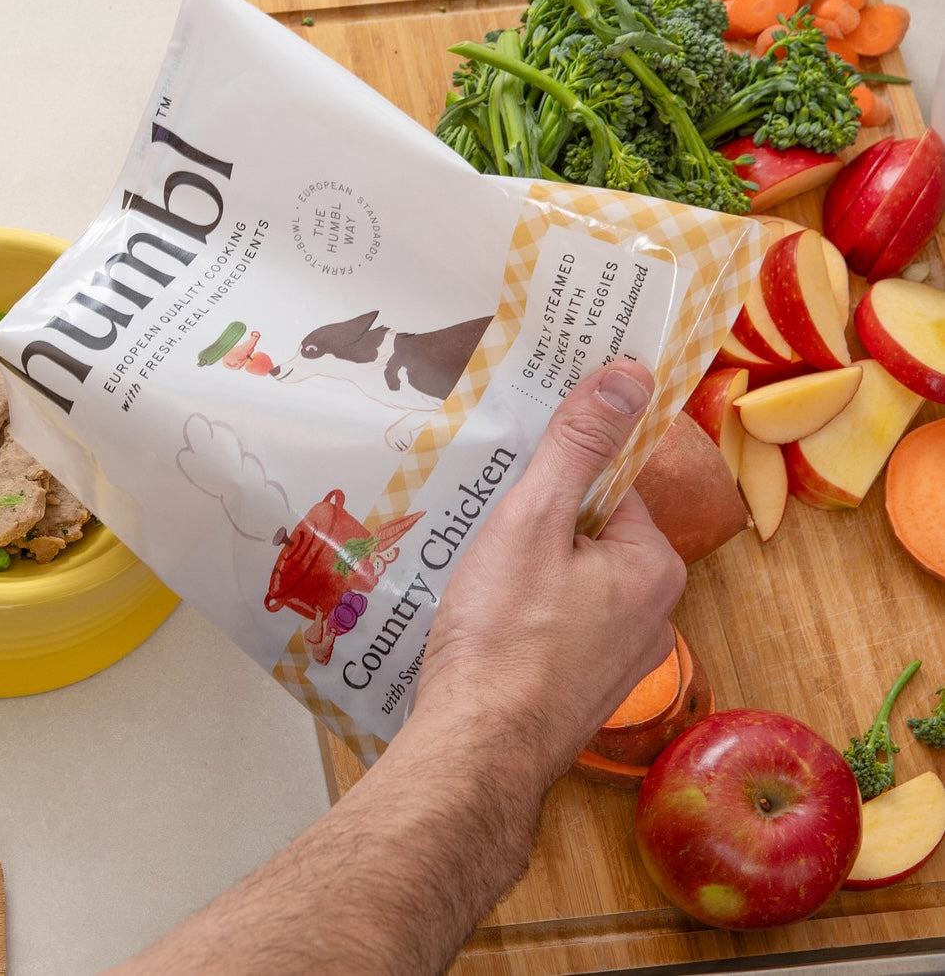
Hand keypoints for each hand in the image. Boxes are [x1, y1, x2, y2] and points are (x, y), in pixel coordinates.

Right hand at [414, 361, 686, 779]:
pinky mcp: (581, 694)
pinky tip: (480, 629)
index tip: (511, 484)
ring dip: (523, 576)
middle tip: (482, 535)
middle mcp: (652, 615)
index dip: (556, 479)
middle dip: (534, 530)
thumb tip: (629, 374)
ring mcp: (618, 662)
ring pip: (569, 586)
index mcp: (651, 567)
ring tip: (474, 585)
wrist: (476, 752)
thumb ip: (578, 445)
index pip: (610, 488)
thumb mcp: (532, 520)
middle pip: (588, 537)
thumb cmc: (503, 637)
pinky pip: (555, 630)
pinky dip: (521, 621)